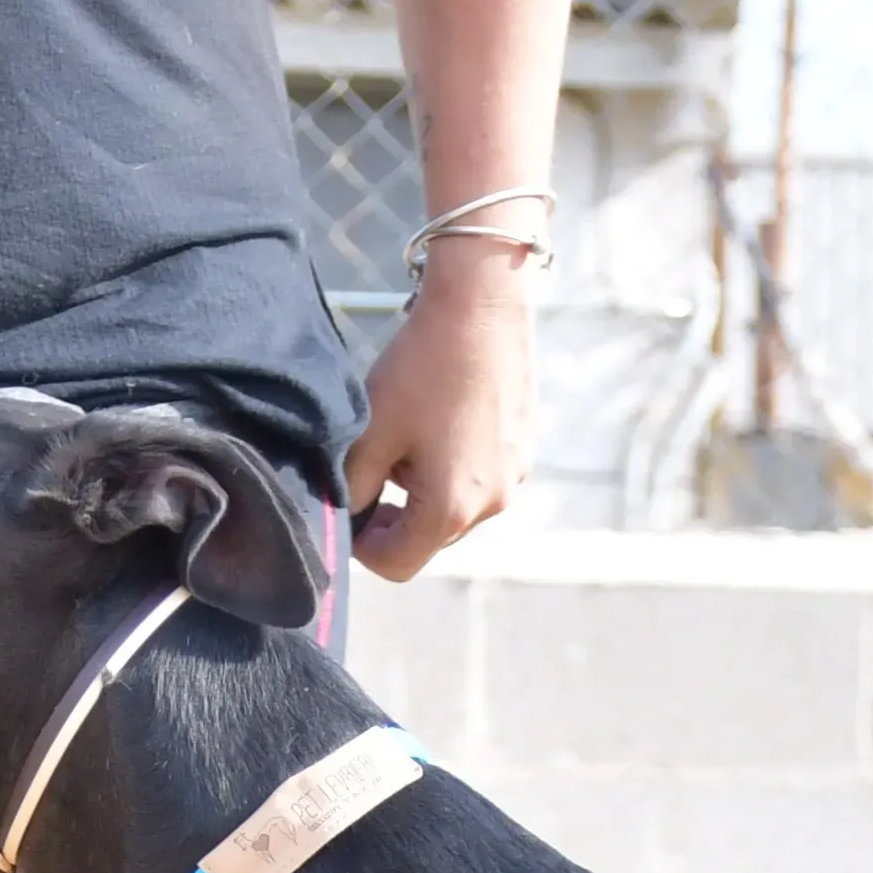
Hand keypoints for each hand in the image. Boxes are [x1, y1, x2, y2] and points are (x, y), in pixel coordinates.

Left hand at [340, 246, 533, 579]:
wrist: (483, 307)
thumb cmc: (421, 368)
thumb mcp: (371, 432)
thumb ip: (353, 488)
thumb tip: (347, 518)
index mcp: (451, 508)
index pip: (397, 564)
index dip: (362, 547)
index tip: (351, 507)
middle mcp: (492, 504)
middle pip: (428, 539)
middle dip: (394, 516)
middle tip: (375, 466)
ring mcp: (515, 479)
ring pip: (455, 509)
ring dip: (424, 491)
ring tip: (410, 437)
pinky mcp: (525, 454)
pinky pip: (481, 480)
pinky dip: (454, 468)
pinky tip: (441, 421)